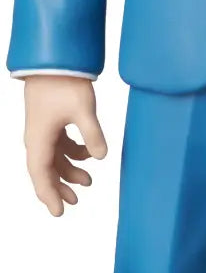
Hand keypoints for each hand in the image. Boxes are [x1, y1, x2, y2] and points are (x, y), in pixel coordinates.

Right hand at [23, 76, 107, 215]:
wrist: (53, 60)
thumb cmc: (63, 82)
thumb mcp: (83, 110)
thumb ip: (92, 135)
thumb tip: (102, 157)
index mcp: (39, 139)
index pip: (41, 175)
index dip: (49, 195)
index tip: (59, 212)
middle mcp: (37, 137)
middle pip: (45, 170)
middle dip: (59, 187)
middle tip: (74, 203)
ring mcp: (43, 128)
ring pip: (53, 158)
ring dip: (68, 171)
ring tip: (88, 181)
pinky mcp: (51, 120)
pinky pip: (58, 144)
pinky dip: (72, 153)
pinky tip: (89, 154)